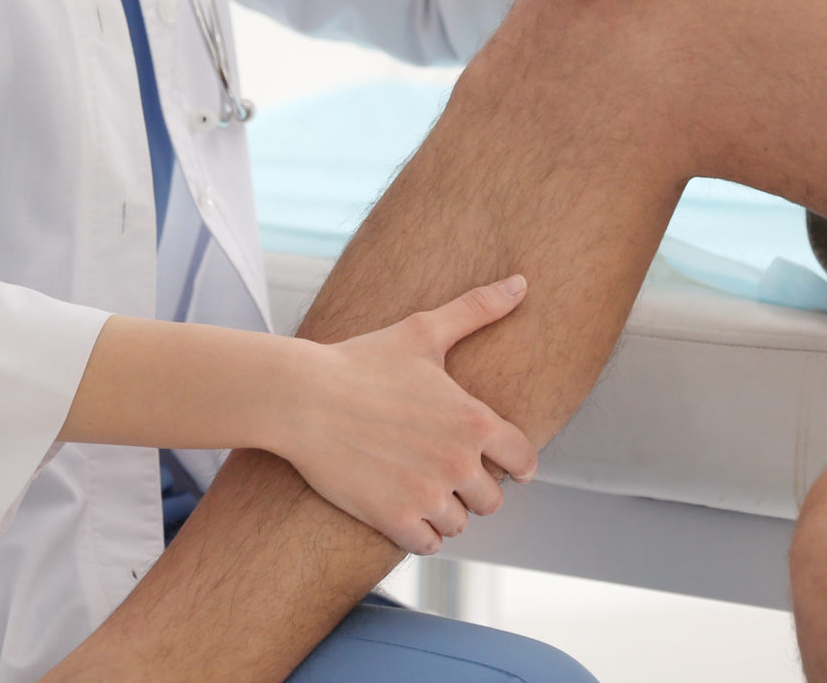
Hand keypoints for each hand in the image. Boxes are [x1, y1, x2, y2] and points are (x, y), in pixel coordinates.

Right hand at [274, 278, 538, 554]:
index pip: (524, 460)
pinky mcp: (394, 520)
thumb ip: (477, 309)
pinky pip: (428, 544)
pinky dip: (419, 533)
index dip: (516, 464)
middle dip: (473, 489)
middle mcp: (459, 463)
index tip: (506, 466)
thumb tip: (522, 282)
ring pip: (458, 524)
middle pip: (491, 500)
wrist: (302, 398)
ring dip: (444, 511)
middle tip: (446, 472)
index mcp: (474, 421)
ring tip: (420, 487)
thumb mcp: (423, 331)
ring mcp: (427, 495)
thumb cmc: (361, 361)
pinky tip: (403, 508)